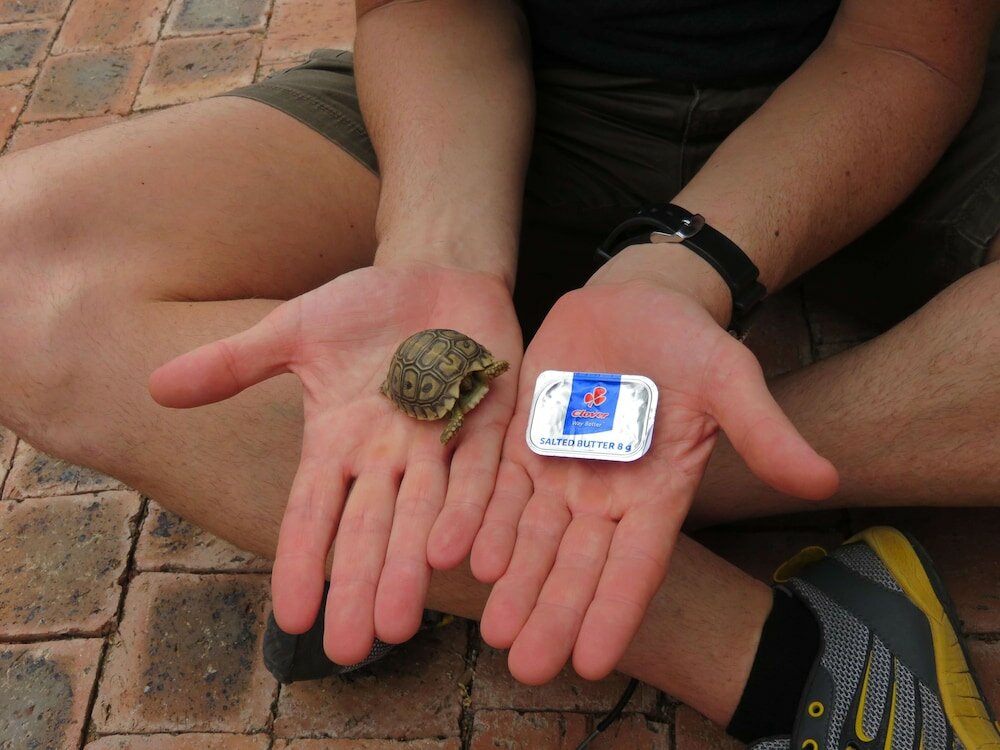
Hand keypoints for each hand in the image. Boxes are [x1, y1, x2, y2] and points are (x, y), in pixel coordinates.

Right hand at [149, 262, 520, 662]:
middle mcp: (387, 455)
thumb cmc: (365, 307)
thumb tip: (155, 388)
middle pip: (369, 530)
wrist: (436, 272)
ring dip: (409, 567)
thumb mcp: (294, 330)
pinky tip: (457, 554)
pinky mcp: (488, 420)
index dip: (301, 563)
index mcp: (338, 441)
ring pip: (424, 514)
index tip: (290, 620)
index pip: (312, 512)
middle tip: (348, 649)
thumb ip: (235, 363)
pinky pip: (480, 470)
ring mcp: (439, 441)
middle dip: (358, 587)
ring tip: (397, 624)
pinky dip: (470, 509)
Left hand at [471, 280, 836, 683]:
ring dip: (513, 581)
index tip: (592, 663)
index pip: (636, 565)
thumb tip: (824, 481)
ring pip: (531, 537)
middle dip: (552, 613)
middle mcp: (604, 495)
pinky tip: (456, 551)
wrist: (636, 300)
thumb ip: (764, 430)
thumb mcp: (731, 378)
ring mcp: (559, 470)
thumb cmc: (691, 342)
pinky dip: (479, 519)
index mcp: (656, 495)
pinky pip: (497, 487)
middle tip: (526, 667)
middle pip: (575, 565)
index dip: (614, 612)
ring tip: (492, 628)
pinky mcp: (521, 440)